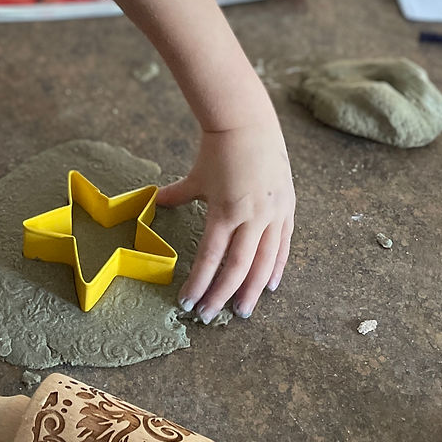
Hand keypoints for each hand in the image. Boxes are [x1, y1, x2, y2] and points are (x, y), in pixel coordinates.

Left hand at [155, 122, 294, 321]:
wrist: (249, 124)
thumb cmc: (218, 149)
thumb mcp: (196, 176)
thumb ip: (177, 195)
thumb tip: (155, 204)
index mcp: (225, 212)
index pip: (211, 258)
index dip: (199, 283)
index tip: (188, 302)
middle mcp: (251, 218)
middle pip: (237, 268)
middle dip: (222, 295)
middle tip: (209, 316)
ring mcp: (272, 215)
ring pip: (263, 263)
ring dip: (251, 290)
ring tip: (242, 311)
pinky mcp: (286, 209)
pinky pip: (282, 245)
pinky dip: (276, 267)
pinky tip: (269, 286)